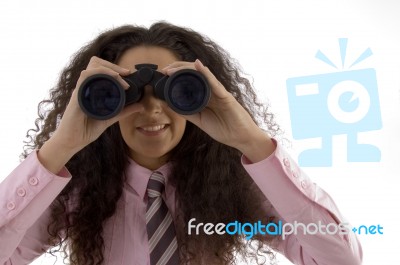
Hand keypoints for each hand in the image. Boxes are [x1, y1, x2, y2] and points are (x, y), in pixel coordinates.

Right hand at [38, 57, 143, 172]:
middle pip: (96, 63)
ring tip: (121, 79)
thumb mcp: (110, 118)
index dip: (115, 68)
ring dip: (109, 69)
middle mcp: (86, 87)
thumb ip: (123, 111)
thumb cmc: (86, 130)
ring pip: (92, 67)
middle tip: (126, 74)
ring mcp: (81, 89)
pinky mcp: (77, 94)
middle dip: (113, 65)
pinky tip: (111, 80)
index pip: (100, 69)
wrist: (72, 141)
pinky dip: (100, 74)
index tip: (128, 74)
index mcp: (92, 89)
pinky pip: (86, 76)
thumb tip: (140, 106)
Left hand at [162, 60, 275, 161]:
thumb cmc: (224, 129)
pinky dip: (206, 74)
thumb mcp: (200, 121)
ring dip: (186, 69)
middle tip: (164, 70)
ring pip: (202, 75)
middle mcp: (211, 90)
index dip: (176, 75)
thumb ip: (187, 112)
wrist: (241, 138)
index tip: (163, 75)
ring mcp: (218, 92)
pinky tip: (198, 66)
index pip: (189, 80)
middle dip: (178, 69)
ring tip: (173, 69)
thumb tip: (170, 105)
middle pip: (194, 74)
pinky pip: (215, 83)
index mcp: (205, 95)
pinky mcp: (226, 96)